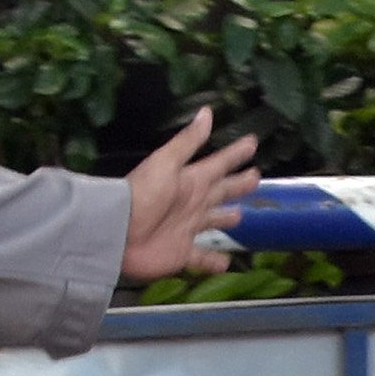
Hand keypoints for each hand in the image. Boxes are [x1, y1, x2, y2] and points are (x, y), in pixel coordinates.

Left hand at [121, 108, 261, 280]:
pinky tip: (226, 263)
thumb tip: (208, 112)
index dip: (235, 154)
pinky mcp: (182, 253)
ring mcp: (188, 229)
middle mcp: (193, 203)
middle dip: (238, 185)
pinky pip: (202, 258)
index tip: (252, 142)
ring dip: (226, 219)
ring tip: (240, 215)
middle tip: (256, 177)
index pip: (219, 163)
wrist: (119, 230)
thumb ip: (189, 141)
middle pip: (221, 191)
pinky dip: (214, 262)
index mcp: (192, 180)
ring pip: (213, 222)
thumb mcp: (167, 161)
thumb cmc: (143, 193)